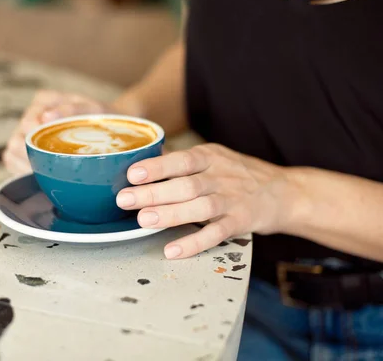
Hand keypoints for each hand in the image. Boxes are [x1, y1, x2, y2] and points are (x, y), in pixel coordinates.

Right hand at [2, 90, 111, 173]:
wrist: (108, 127)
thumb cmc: (101, 118)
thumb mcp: (93, 110)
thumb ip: (72, 110)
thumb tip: (45, 117)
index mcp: (45, 100)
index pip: (28, 123)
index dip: (37, 143)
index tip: (54, 154)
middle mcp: (31, 114)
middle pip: (17, 139)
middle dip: (32, 157)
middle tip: (52, 168)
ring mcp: (25, 131)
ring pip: (11, 151)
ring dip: (25, 164)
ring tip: (46, 172)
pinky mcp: (23, 147)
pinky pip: (11, 160)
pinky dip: (21, 169)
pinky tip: (39, 173)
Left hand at [116, 144, 299, 258]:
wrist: (284, 192)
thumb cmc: (238, 174)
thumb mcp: (213, 158)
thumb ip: (182, 162)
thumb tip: (142, 161)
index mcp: (210, 157)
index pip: (182, 160)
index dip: (157, 167)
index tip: (132, 174)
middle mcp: (220, 177)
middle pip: (186, 185)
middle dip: (153, 192)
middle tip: (125, 200)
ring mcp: (232, 200)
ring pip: (200, 208)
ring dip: (170, 214)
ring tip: (143, 220)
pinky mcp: (241, 222)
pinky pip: (217, 234)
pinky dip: (195, 243)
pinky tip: (173, 250)